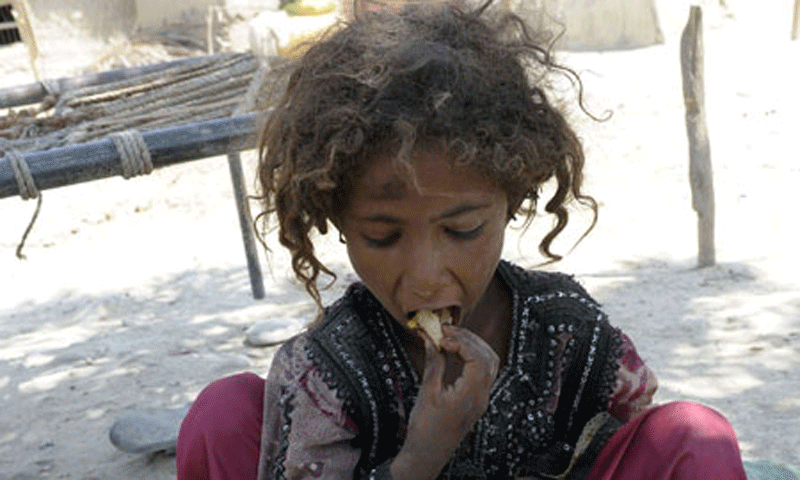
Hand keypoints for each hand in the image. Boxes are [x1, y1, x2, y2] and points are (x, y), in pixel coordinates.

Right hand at [391, 325, 499, 479]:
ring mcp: (481, 399)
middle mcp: (481, 397)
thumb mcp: (426, 394)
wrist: (427, 455)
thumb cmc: (425, 430)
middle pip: (489, 358)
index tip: (442, 339)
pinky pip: (483, 373)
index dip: (462, 343)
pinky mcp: (476, 400)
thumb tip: (431, 341)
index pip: (479, 359)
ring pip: (489, 364)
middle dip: (470, 339)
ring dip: (473, 347)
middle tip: (448, 330)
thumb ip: (432, 365)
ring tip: (452, 338)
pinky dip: (472, 358)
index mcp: (470, 396)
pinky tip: (454, 353)